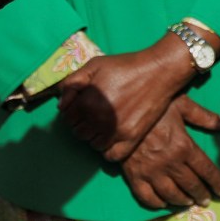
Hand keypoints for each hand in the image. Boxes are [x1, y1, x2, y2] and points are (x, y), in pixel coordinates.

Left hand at [58, 33, 213, 161]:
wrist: (158, 71)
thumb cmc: (126, 66)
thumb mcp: (95, 64)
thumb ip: (72, 82)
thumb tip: (61, 104)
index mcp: (87, 102)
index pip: (67, 118)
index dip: (73, 111)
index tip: (82, 105)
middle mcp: (99, 120)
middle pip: (78, 133)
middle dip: (82, 123)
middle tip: (94, 113)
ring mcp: (116, 131)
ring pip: (93, 145)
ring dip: (95, 136)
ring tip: (104, 123)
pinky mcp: (131, 138)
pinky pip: (110, 155)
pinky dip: (108, 149)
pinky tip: (112, 137)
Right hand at [121, 95, 219, 208]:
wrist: (121, 112)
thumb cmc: (154, 107)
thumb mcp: (182, 105)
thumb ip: (205, 117)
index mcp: (183, 147)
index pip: (206, 170)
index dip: (217, 181)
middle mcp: (169, 163)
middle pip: (190, 185)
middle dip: (201, 194)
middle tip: (206, 199)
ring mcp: (151, 172)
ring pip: (171, 194)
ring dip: (182, 200)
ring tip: (188, 202)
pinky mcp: (134, 176)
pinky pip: (146, 197)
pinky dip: (156, 203)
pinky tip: (164, 203)